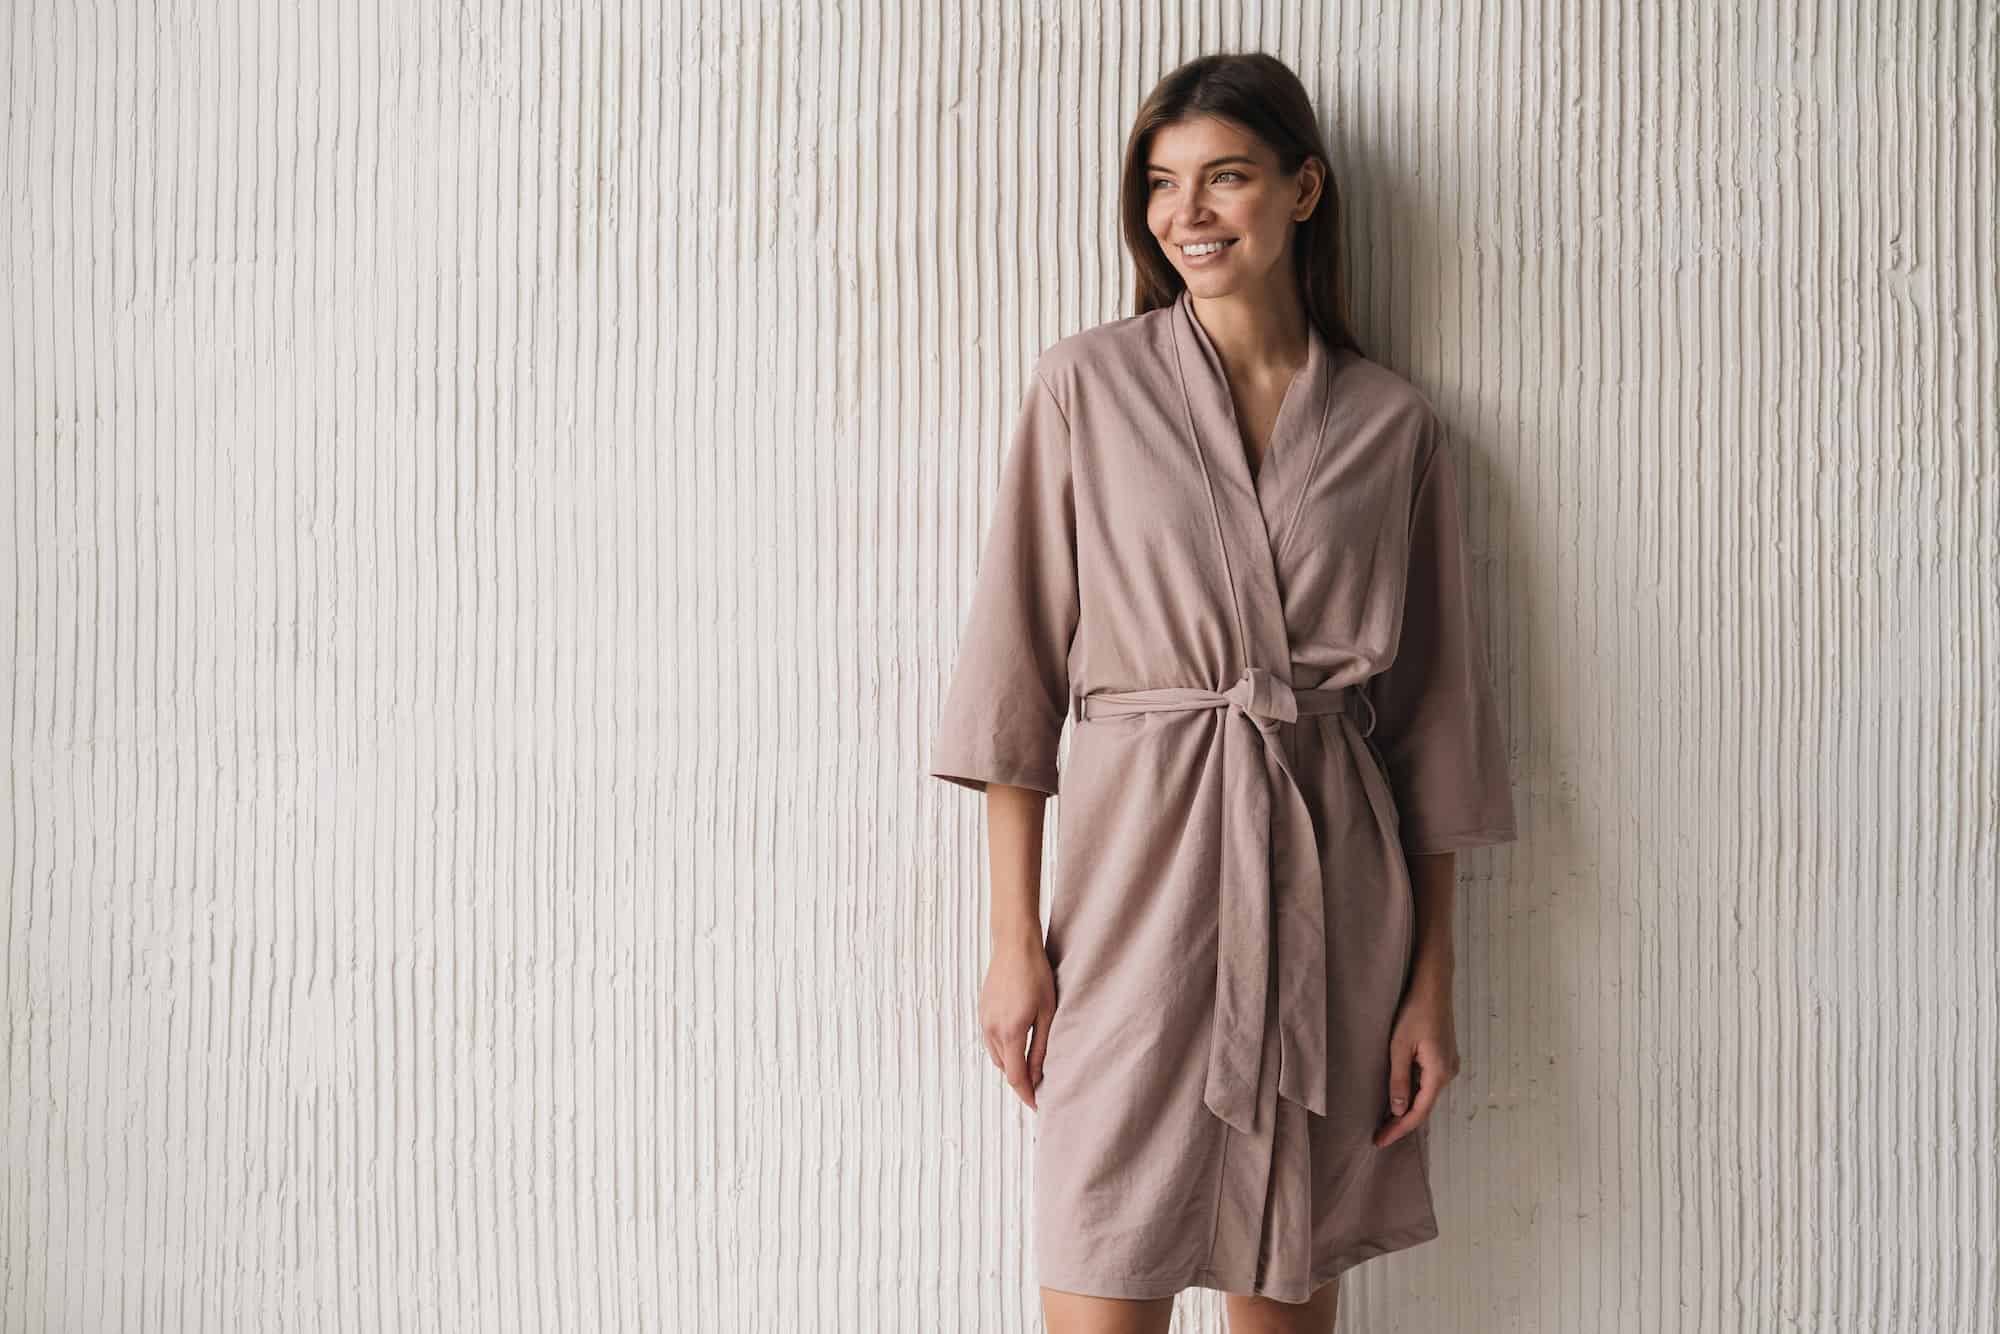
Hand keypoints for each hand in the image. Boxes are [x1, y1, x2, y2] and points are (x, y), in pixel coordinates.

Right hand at [979, 935, 1056, 1111]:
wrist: (1014, 945)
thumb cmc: (1036, 975)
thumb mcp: (1048, 1013)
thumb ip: (1042, 1047)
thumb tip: (1039, 1074)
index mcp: (1011, 1032)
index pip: (1015, 1076)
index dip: (1026, 1095)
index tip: (1037, 1106)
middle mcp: (992, 1029)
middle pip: (1004, 1068)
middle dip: (1020, 1080)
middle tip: (1040, 1085)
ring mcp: (984, 1020)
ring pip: (995, 1055)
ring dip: (1010, 1064)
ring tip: (1031, 1064)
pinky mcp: (981, 1011)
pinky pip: (990, 1040)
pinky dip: (1003, 1048)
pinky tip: (1018, 1041)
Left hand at [1372, 973, 1459, 1146]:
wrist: (1433, 986)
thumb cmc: (1414, 1011)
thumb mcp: (1399, 1047)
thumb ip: (1399, 1079)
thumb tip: (1398, 1109)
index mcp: (1439, 1073)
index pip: (1418, 1113)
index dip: (1398, 1129)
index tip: (1380, 1141)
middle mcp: (1449, 1073)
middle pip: (1424, 1107)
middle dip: (1401, 1122)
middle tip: (1379, 1135)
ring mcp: (1449, 1065)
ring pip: (1426, 1095)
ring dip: (1407, 1108)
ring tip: (1385, 1121)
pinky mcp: (1445, 1056)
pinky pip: (1428, 1083)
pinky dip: (1414, 1094)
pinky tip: (1399, 1097)